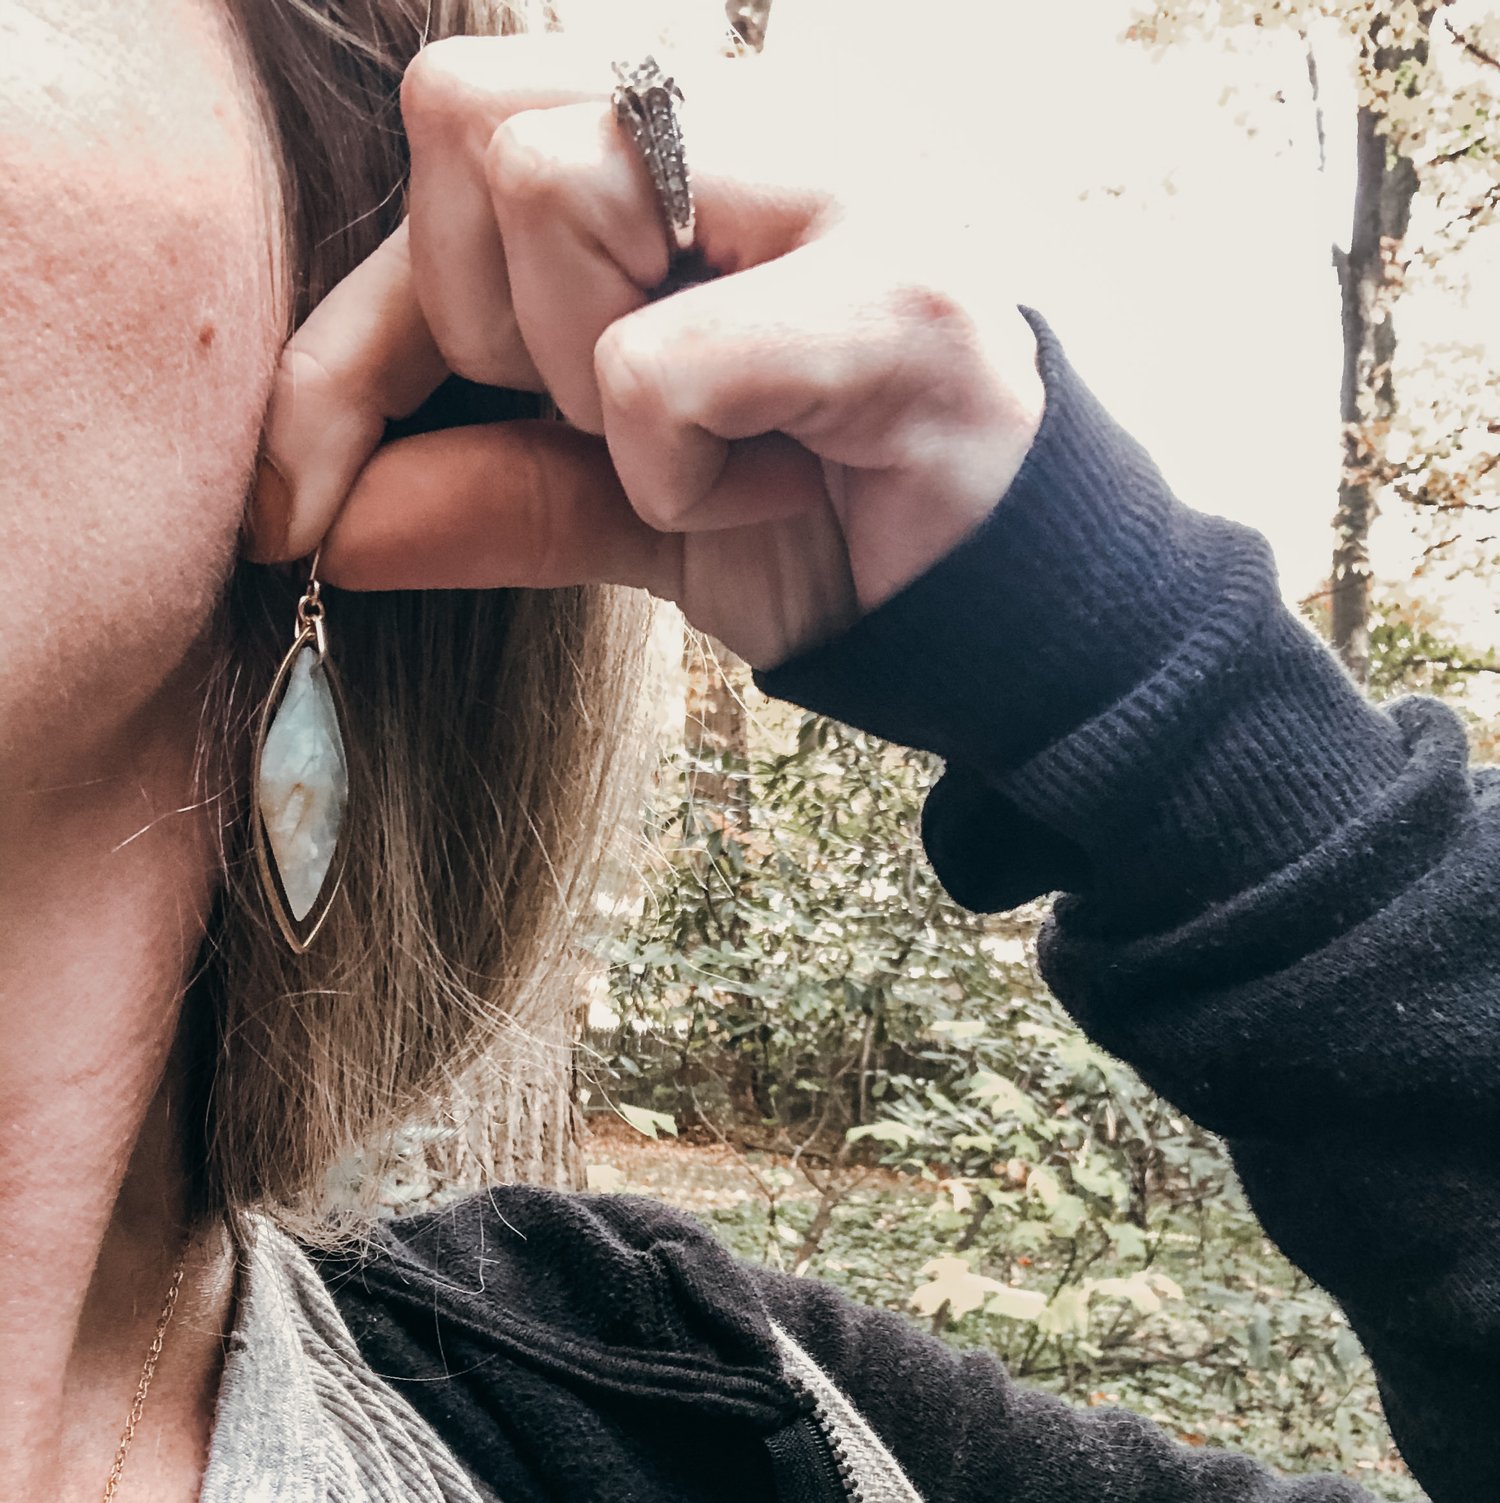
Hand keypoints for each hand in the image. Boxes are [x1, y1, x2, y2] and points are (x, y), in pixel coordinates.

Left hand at [245, 33, 1045, 670]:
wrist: (1011, 611)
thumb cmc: (831, 523)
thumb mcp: (622, 505)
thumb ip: (487, 484)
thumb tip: (326, 526)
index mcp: (687, 136)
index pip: (446, 149)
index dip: (347, 341)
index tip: (296, 497)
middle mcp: (762, 111)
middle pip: (469, 111)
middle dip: (488, 325)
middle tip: (603, 421)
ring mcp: (846, 177)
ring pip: (551, 186)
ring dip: (591, 385)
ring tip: (716, 448)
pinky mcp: (904, 290)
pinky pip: (656, 362)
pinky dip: (676, 471)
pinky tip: (775, 490)